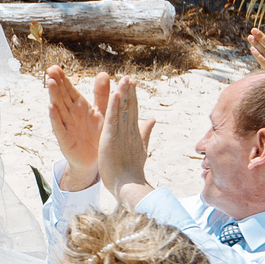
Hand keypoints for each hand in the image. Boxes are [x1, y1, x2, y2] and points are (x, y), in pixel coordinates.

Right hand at [45, 69, 108, 184]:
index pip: (69, 90)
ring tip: (51, 83)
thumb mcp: (102, 112)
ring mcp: (66, 127)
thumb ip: (101, 94)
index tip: (56, 67)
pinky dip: (55, 118)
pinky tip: (51, 108)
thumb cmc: (98, 135)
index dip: (63, 79)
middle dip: (56, 84)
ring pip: (59, 109)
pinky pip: (59, 128)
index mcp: (80, 107)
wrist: (97, 161)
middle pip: (62, 96)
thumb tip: (103, 73)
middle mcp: (71, 115)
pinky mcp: (66, 140)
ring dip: (54, 96)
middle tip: (51, 70)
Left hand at [96, 78, 155, 197]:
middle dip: (130, 92)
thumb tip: (153, 119)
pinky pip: (113, 119)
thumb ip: (146, 133)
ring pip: (123, 110)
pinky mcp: (112, 138)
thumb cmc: (132, 172)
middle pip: (130, 107)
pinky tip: (116, 93)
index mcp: (133, 134)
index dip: (133, 98)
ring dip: (124, 94)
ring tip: (125, 79)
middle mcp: (129, 131)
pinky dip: (115, 106)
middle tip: (129, 77)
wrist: (129, 186)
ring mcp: (121, 134)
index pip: (133, 112)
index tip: (132, 84)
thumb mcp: (140, 149)